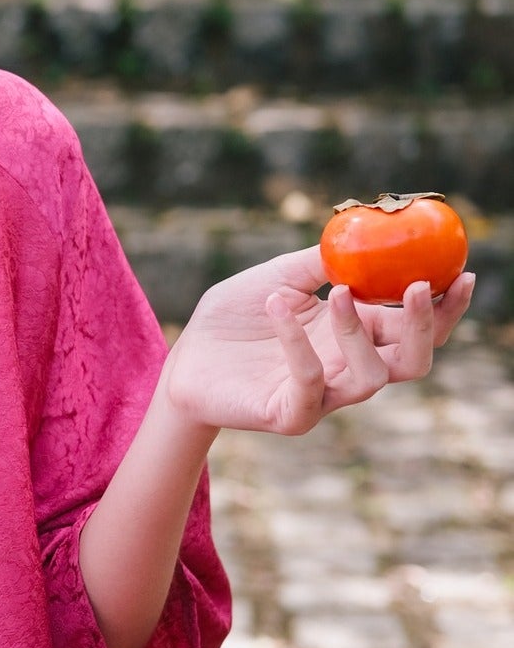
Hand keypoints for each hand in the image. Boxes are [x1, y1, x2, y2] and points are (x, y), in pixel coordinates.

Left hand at [161, 245, 475, 436]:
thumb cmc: (235, 319)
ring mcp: (325, 397)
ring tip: (333, 290)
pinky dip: (299, 343)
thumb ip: (321, 260)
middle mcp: (350, 367)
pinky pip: (311, 382)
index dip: (447, 306)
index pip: (418, 326)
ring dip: (358, 329)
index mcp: (357, 334)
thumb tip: (366, 233)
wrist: (186, 359)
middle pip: (414, 360)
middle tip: (417, 287)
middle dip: (425, 326)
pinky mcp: (291, 414)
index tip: (462, 272)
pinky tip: (278, 307)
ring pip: (372, 376)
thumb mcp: (279, 276)